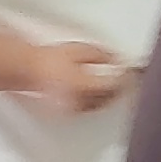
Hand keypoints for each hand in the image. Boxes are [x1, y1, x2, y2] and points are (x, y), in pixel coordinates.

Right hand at [19, 40, 133, 115]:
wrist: (28, 70)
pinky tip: (99, 92)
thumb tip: (114, 60)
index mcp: (84, 84)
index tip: (132, 70)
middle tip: (128, 77)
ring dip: (111, 96)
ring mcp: (74, 108)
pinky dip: (98, 101)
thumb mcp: (79, 50)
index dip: (127, 77)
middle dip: (121, 87)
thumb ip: (100, 55)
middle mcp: (80, 100)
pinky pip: (90, 108)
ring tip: (114, 84)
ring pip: (101, 105)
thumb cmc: (49, 59)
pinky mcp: (69, 111)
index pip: (114, 84)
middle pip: (111, 98)